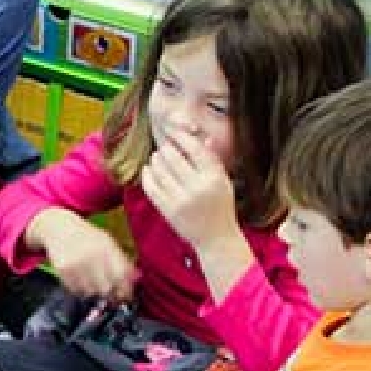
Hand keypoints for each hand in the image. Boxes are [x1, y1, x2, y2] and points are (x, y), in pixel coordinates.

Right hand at [29, 209, 136, 302]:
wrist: (60, 228)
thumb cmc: (88, 237)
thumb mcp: (108, 242)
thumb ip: (122, 260)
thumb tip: (136, 280)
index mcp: (106, 247)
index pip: (121, 275)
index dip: (126, 289)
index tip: (125, 295)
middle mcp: (91, 256)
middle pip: (106, 288)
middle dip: (110, 293)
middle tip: (110, 292)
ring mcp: (75, 264)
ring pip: (91, 292)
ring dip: (95, 291)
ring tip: (93, 282)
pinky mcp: (62, 270)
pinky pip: (76, 290)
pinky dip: (81, 289)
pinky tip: (81, 279)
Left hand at [141, 132, 236, 249]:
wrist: (216, 238)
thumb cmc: (221, 207)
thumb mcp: (223, 182)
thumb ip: (213, 160)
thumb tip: (204, 138)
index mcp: (214, 178)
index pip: (194, 149)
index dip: (181, 137)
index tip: (174, 132)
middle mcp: (197, 188)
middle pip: (173, 158)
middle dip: (166, 149)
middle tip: (164, 146)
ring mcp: (180, 200)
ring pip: (160, 171)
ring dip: (156, 161)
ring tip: (157, 157)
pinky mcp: (168, 210)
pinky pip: (151, 188)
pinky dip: (147, 176)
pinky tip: (148, 170)